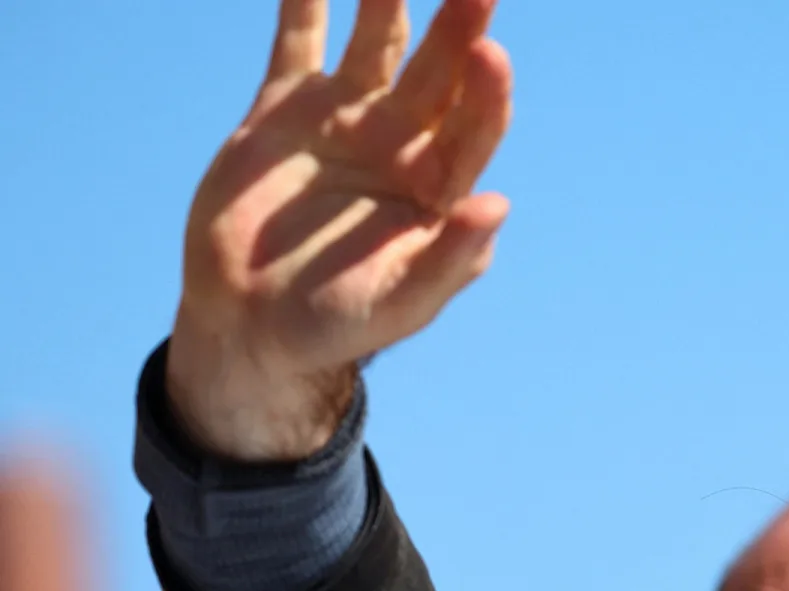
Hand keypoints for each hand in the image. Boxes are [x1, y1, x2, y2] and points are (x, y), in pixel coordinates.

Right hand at [167, 0, 511, 460]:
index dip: (486, 92)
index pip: (474, 126)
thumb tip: (497, 206)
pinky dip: (304, 2)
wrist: (254, 324)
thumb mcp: (401, 304)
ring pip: (376, 44)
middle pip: (438, 73)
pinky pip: (299, 43)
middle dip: (456, 27)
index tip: (492, 53)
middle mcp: (400, 143)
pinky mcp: (285, 111)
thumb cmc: (340, 323)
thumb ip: (450, 259)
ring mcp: (344, 121)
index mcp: (438, 186)